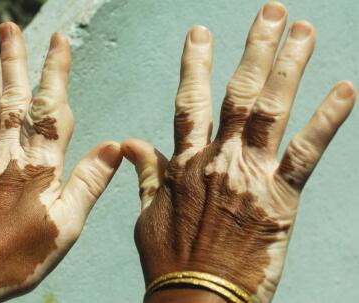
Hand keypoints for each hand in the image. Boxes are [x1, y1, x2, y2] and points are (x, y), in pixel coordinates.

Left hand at [0, 22, 121, 300]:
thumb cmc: (21, 253)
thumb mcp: (67, 224)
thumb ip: (89, 182)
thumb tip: (115, 147)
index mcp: (40, 165)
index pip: (50, 108)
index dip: (54, 73)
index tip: (57, 41)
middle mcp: (8, 156)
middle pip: (12, 100)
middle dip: (12, 62)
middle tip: (9, 27)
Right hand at [122, 2, 355, 302]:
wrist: (197, 300)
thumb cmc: (171, 260)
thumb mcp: (147, 215)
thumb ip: (147, 174)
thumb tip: (133, 142)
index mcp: (186, 164)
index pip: (189, 102)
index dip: (195, 64)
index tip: (201, 34)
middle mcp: (219, 161)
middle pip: (239, 94)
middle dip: (255, 49)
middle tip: (272, 13)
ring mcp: (251, 177)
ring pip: (272, 111)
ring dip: (289, 67)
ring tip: (303, 31)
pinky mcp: (280, 200)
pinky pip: (307, 153)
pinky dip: (327, 119)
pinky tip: (344, 89)